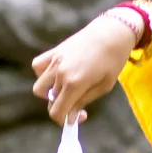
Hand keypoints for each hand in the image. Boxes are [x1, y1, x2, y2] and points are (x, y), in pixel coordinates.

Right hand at [32, 10, 141, 124]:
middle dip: (63, 107)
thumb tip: (69, 118)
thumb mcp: (104, 86)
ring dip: (50, 93)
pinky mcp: (53, 52)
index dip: (64, 120)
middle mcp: (60, 73)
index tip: (77, 117)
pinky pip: (38, 67)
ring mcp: (54, 62)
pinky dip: (43, 74)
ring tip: (67, 88)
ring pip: (40, 88)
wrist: (112, 32)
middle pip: (51, 102)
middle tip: (78, 103)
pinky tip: (56, 74)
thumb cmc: (113, 60)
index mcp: (74, 84)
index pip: (57, 112)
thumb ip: (84, 102)